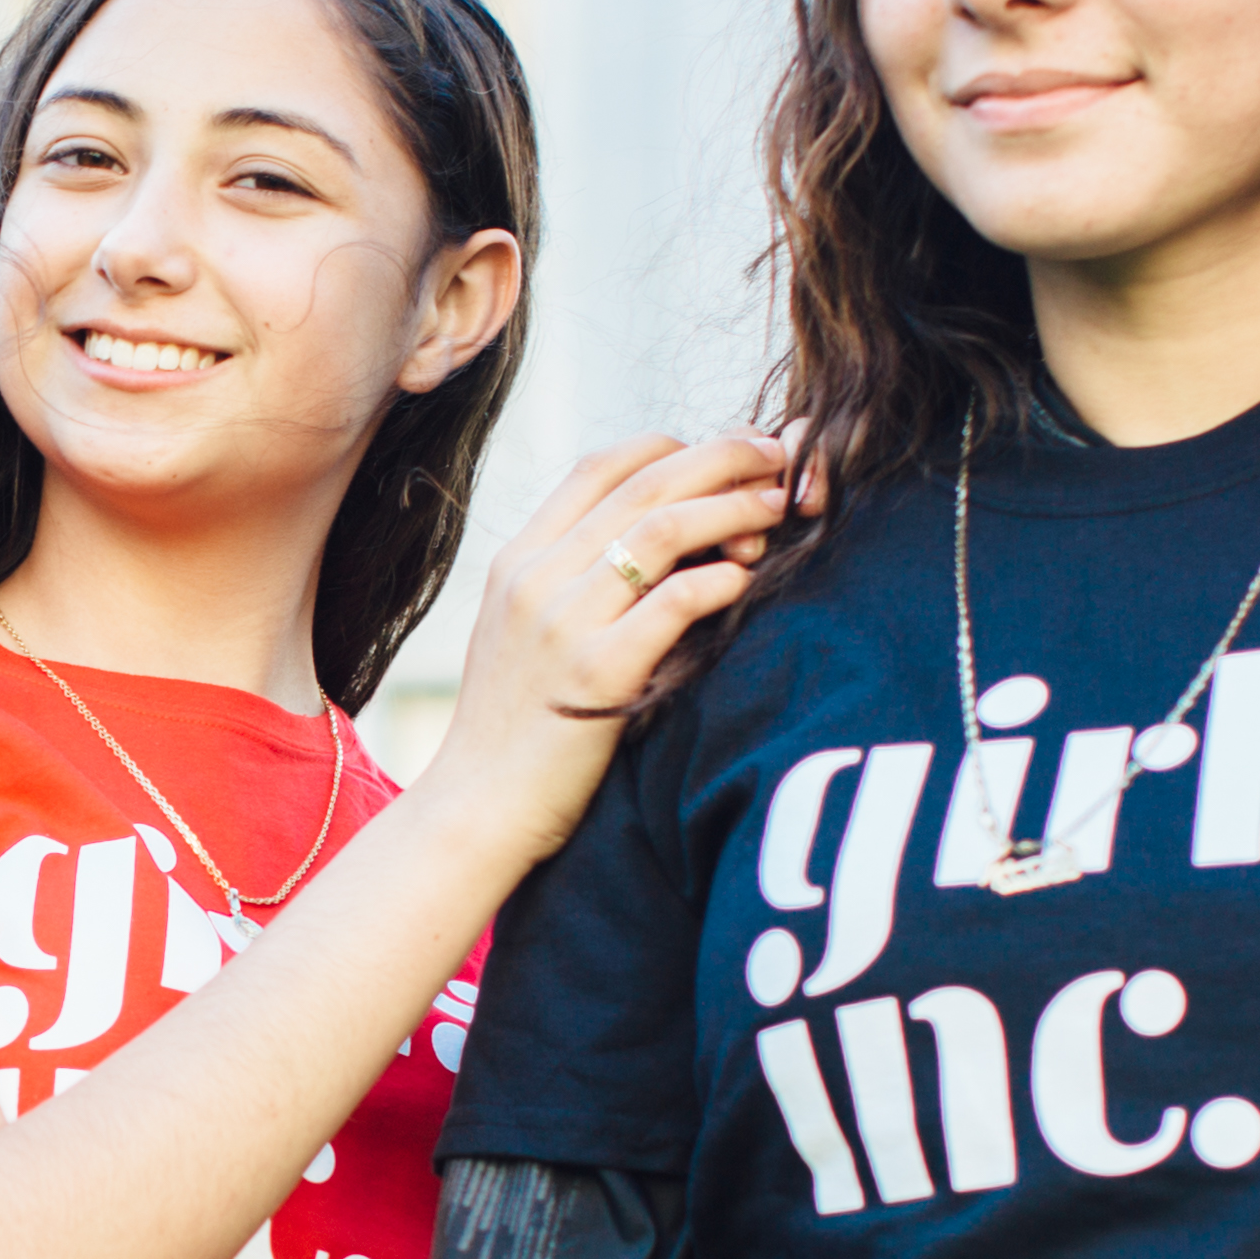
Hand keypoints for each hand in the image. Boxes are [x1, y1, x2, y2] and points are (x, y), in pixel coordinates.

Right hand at [412, 430, 796, 863]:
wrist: (476, 811)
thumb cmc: (513, 733)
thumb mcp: (520, 637)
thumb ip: (568, 585)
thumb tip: (652, 546)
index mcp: (519, 561)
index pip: (602, 465)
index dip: (675, 447)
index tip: (728, 455)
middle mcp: (536, 578)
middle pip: (646, 483)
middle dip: (726, 458)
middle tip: (783, 457)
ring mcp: (563, 623)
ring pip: (664, 529)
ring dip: (735, 509)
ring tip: (780, 510)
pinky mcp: (596, 674)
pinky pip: (672, 603)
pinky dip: (719, 580)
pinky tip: (745, 579)